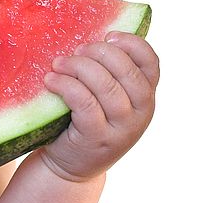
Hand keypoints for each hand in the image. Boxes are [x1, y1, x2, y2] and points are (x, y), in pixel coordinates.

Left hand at [39, 31, 158, 181]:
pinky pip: (84, 102)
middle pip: (127, 71)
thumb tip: (91, 36)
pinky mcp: (97, 138)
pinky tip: (50, 80)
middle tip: (76, 51)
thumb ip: (110, 73)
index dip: (131, 43)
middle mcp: (141, 113)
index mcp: (146, 97)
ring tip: (58, 64)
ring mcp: (122, 128)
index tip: (107, 36)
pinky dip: (66, 86)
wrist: (71, 166)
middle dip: (99, 53)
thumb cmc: (86, 121)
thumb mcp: (107, 99)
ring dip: (78, 68)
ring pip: (106, 86)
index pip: (151, 62)